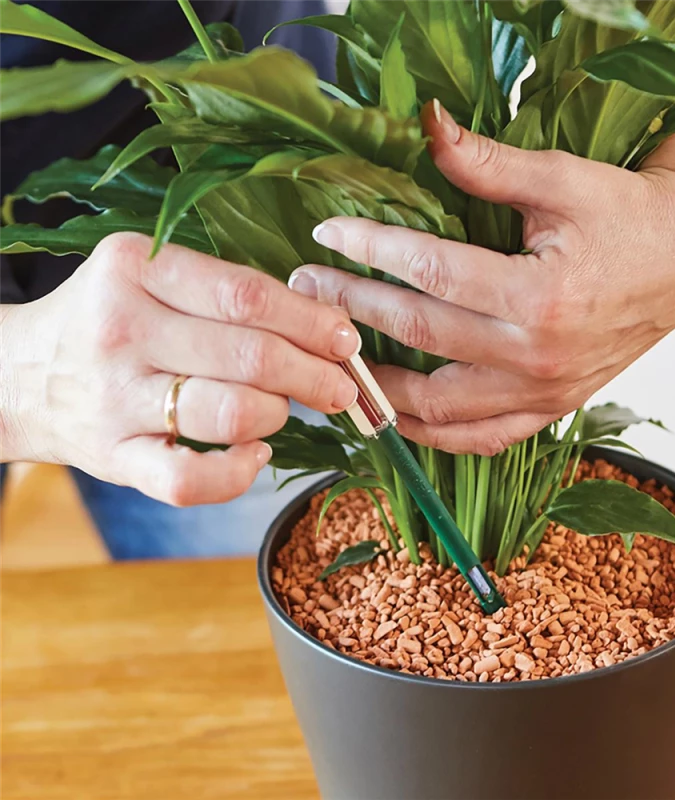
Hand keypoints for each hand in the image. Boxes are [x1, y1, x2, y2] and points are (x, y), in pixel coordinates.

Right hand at [0, 233, 359, 504]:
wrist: (20, 375)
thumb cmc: (109, 322)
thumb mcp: (153, 282)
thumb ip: (227, 294)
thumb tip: (323, 327)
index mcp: (135, 269)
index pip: (246, 295)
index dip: (310, 321)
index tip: (344, 339)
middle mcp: (121, 330)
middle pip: (250, 357)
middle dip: (314, 375)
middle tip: (339, 386)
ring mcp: (114, 398)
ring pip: (231, 414)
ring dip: (277, 415)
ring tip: (280, 410)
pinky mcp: (114, 457)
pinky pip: (190, 481)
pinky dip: (238, 473)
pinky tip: (254, 454)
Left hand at [288, 82, 674, 456]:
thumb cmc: (625, 217)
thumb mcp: (562, 180)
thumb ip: (488, 165)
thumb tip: (426, 127)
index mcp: (540, 297)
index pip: (430, 273)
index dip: (370, 249)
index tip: (327, 233)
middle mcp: (537, 357)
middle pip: (420, 336)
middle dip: (352, 308)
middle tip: (305, 288)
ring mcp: (542, 394)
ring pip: (436, 406)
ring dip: (375, 382)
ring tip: (330, 353)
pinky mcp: (547, 411)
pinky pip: (477, 440)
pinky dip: (428, 433)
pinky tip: (389, 413)